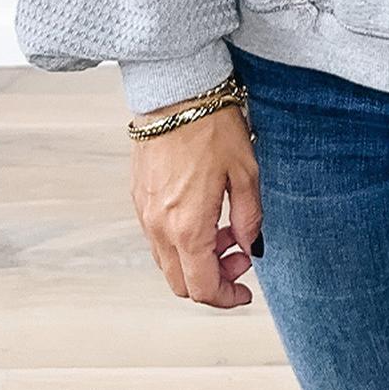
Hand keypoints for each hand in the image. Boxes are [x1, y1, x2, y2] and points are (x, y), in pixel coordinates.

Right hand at [129, 96, 262, 308]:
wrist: (175, 91)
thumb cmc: (212, 125)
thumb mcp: (245, 172)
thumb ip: (249, 217)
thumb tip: (250, 246)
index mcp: (187, 227)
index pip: (203, 288)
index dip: (227, 298)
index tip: (245, 290)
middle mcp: (159, 227)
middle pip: (180, 283)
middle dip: (213, 280)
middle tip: (239, 254)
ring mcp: (144, 213)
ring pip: (167, 261)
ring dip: (196, 259)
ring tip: (225, 228)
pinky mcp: (138, 197)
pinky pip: (157, 237)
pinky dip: (181, 240)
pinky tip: (203, 214)